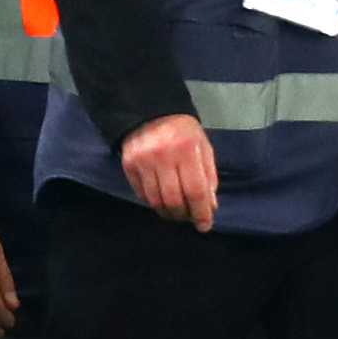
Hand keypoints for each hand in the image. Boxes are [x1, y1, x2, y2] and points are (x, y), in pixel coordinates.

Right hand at [121, 114, 216, 230]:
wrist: (151, 113)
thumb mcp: (203, 147)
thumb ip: (208, 175)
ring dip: (168, 212)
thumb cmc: (184, 132)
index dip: (201, 212)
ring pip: (156, 200)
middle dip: (184, 215)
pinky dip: (153, 202)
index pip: (195, 190)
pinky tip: (162, 201)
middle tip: (189, 218)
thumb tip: (210, 205)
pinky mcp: (128, 165)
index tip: (205, 225)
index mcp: (187, 150)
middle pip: (174, 199)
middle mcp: (163, 157)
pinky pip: (141, 193)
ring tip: (177, 213)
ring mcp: (143, 161)